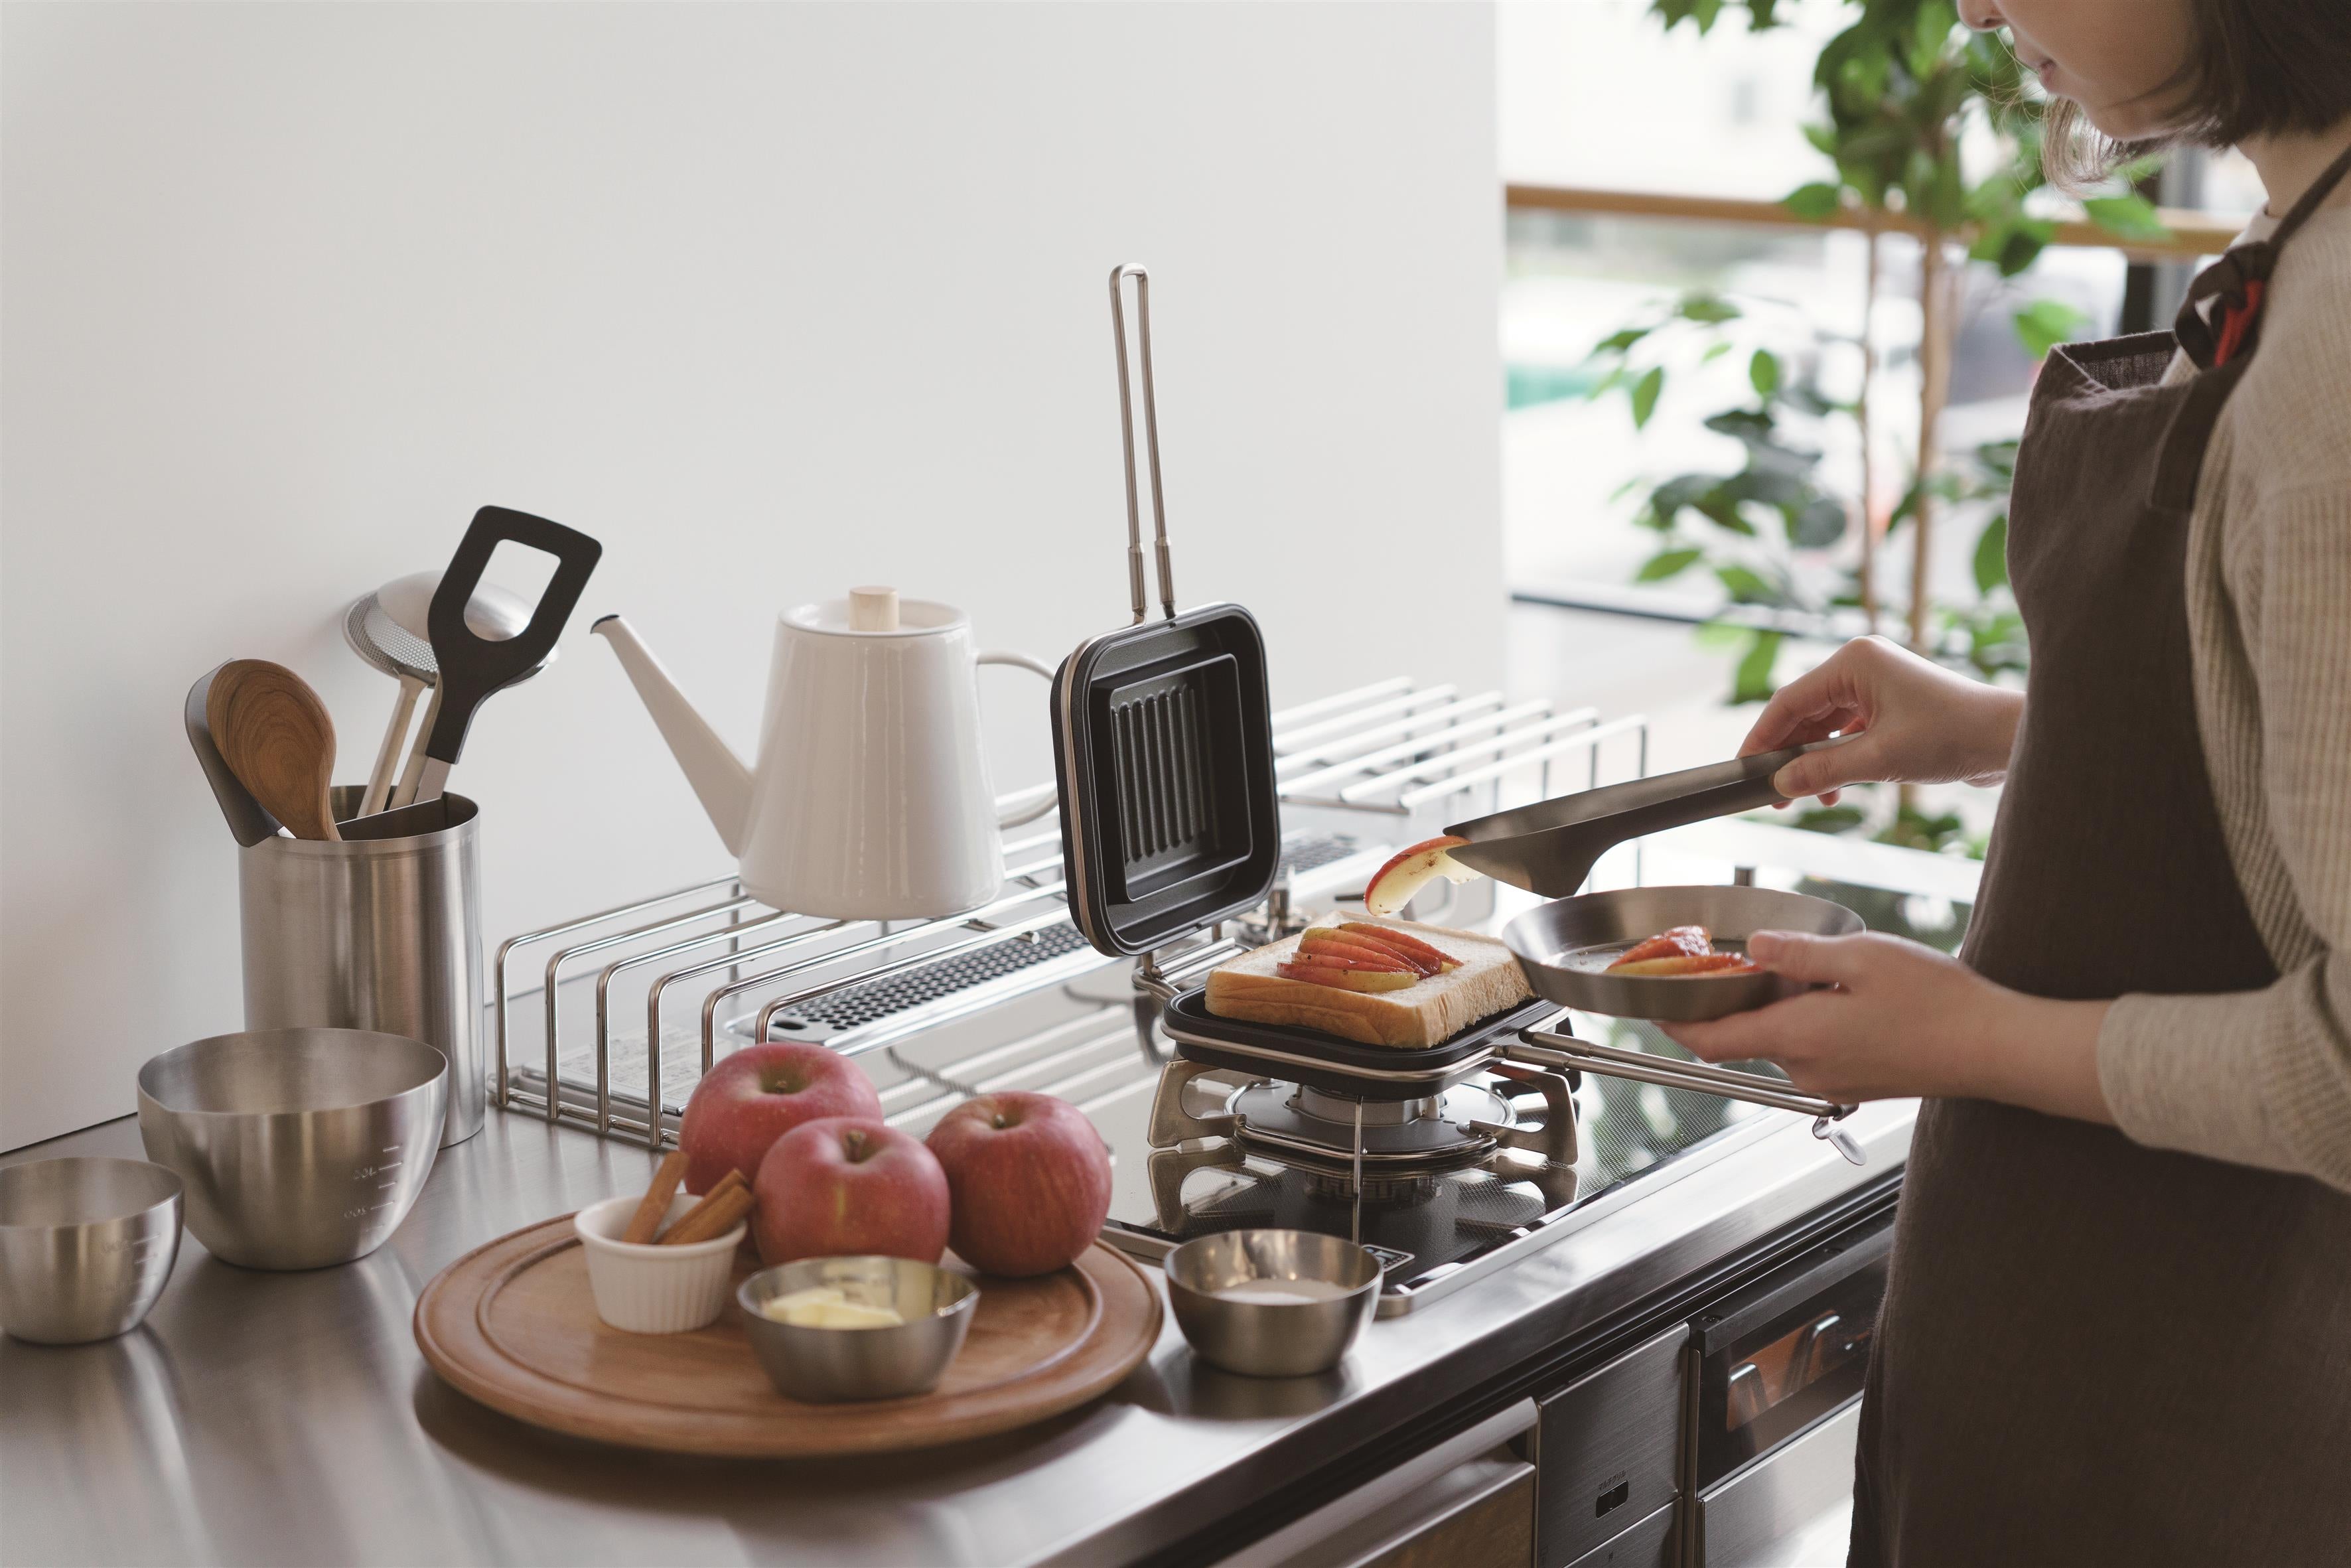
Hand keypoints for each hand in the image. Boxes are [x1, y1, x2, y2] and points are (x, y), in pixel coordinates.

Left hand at [1657, 930, 2111, 1121]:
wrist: (1995, 1049)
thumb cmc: (1938, 1002)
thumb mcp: (1862, 957)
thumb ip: (1798, 954)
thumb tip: (1753, 948)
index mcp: (1796, 1038)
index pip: (1708, 1038)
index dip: (1671, 1020)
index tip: (1646, 1002)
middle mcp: (1805, 1068)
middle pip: (1739, 1036)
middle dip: (1727, 1000)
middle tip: (1727, 958)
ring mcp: (1829, 1080)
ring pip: (1775, 1040)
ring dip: (1770, 1008)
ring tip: (1799, 967)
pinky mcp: (1853, 1082)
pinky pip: (1806, 1049)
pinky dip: (1800, 1021)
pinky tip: (1834, 992)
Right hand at [1746, 635, 2022, 805]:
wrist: (2008, 739)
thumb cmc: (1952, 735)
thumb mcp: (1879, 759)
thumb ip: (1823, 771)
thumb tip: (1780, 786)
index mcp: (1854, 661)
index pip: (1790, 701)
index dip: (1763, 737)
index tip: (1744, 768)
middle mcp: (1861, 666)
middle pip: (1805, 713)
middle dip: (1790, 755)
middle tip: (1773, 794)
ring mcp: (1876, 685)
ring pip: (1825, 727)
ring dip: (1815, 762)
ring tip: (1809, 798)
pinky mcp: (1890, 706)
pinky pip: (1848, 733)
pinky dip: (1838, 760)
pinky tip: (1836, 790)